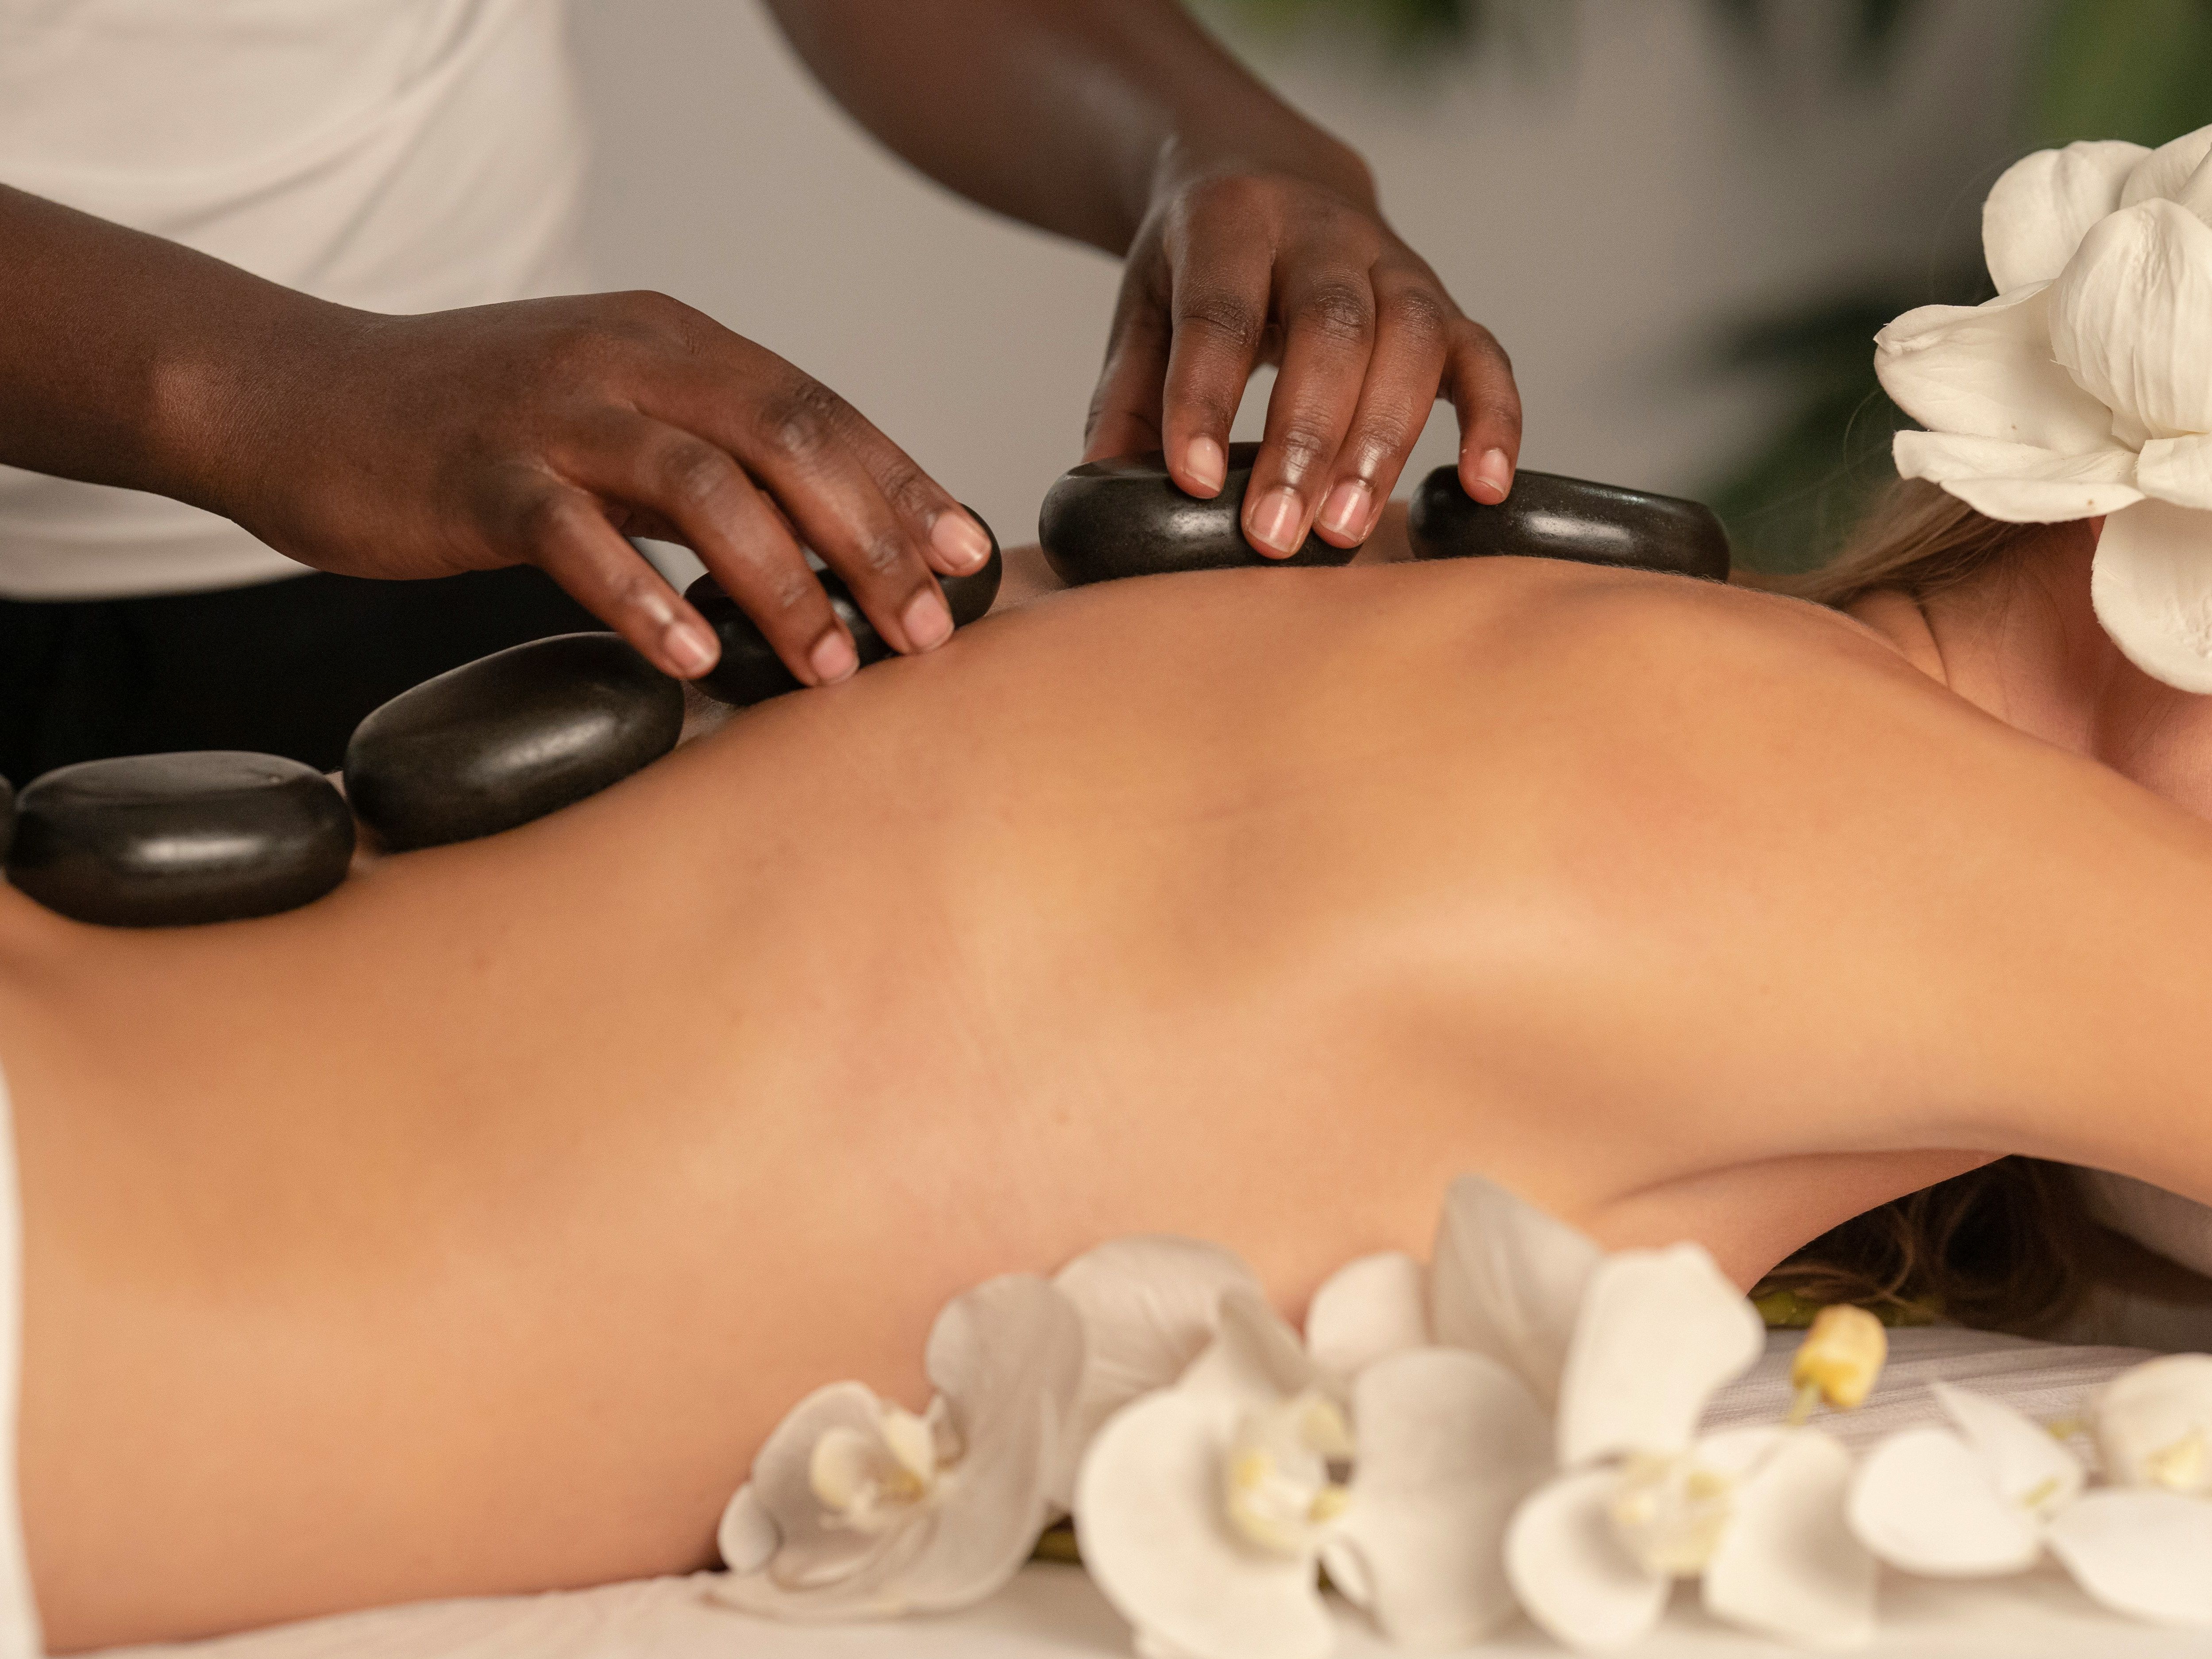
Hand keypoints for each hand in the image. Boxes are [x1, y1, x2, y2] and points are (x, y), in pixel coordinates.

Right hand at [210, 291, 992, 682]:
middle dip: (872, 540)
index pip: (822, 408)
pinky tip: (691, 658)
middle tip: (924, 633)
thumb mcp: (612, 428)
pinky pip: (575, 534)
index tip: (967, 560)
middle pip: (789, 438)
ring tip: (831, 667)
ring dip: (782, 583)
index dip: (903, 485)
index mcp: (674, 343)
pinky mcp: (478, 472)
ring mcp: (552, 411)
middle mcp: (628, 359)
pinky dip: (642, 596)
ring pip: (703, 485)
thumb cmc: (472, 433)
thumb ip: (709, 469)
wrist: (296, 397)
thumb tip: (823, 550)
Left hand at [1084, 160, 1521, 556]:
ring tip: (1345, 530)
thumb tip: (1099, 488)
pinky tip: (1483, 488)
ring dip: (1383, 442)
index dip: (1206, 398)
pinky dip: (1493, 421)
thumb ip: (1124, 395)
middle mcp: (1325, 231)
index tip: (1192, 482)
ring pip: (1412, 340)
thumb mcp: (1144, 305)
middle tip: (1275, 533)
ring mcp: (1397, 263)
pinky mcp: (1445, 303)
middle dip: (1304, 437)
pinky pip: (1484, 356)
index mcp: (1233, 220)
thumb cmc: (1201, 263)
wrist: (1268, 175)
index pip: (1221, 311)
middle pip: (1331, 327)